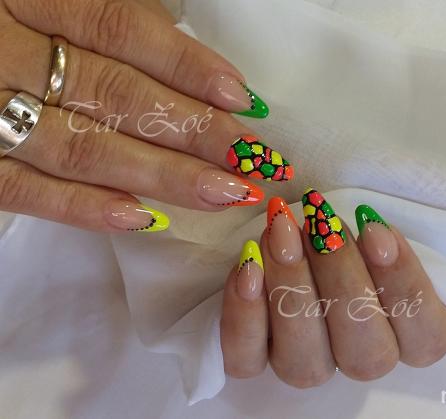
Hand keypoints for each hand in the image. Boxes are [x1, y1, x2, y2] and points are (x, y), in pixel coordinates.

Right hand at [0, 0, 291, 232]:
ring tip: (222, 193)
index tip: (242, 98)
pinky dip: (81, 208)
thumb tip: (177, 41)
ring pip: (81, 149)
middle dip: (191, 130)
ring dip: (160, 176)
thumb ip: (96, 9)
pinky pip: (21, 192)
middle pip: (113, 96)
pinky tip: (140, 220)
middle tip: (249, 158)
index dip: (184, 65)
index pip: (117, 28)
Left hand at [221, 192, 445, 386]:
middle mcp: (355, 360)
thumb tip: (368, 227)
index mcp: (402, 337)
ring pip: (303, 361)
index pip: (426, 335)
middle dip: (340, 278)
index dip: (404, 283)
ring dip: (292, 289)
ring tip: (282, 230)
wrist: (289, 250)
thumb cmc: (340, 241)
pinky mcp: (254, 363)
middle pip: (364, 351)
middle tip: (320, 221)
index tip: (374, 227)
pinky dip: (244, 314)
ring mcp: (304, 367)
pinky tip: (248, 267)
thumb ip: (377, 240)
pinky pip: (245, 359)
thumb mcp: (367, 236)